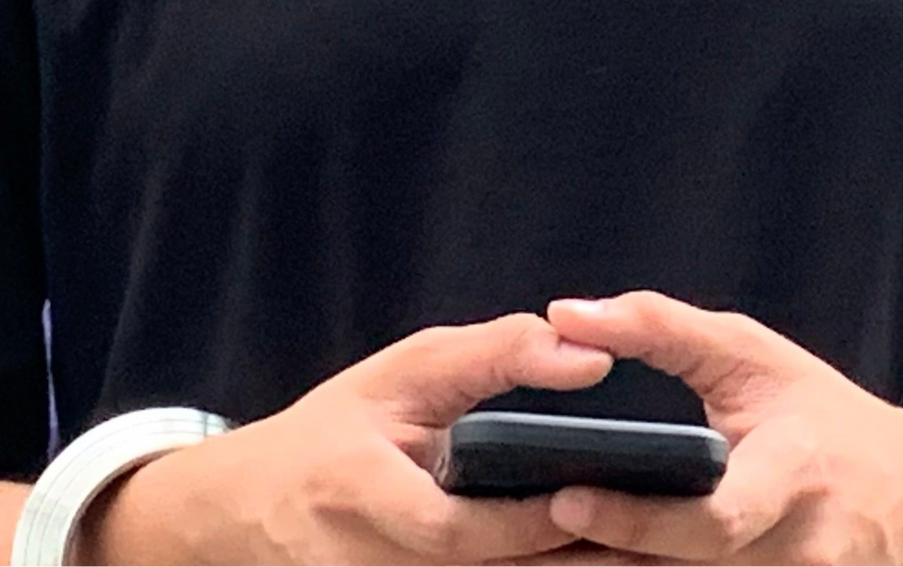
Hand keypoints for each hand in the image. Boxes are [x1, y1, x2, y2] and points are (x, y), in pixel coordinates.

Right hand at [80, 313, 613, 566]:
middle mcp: (368, 560)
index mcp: (358, 491)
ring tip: (642, 555)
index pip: (451, 527)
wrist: (253, 508)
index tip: (589, 495)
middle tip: (648, 542)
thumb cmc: (336, 429)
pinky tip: (591, 558)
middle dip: (569, 561)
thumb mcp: (403, 372)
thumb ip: (494, 358)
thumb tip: (589, 356)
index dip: (523, 522)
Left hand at [534, 292, 902, 566]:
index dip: (639, 518)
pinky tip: (590, 563)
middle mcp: (800, 551)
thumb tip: (565, 314)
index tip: (564, 501)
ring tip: (527, 561)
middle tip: (511, 550)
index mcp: (796, 475)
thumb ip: (663, 329)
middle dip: (600, 562)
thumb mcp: (752, 353)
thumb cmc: (821, 412)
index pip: (714, 516)